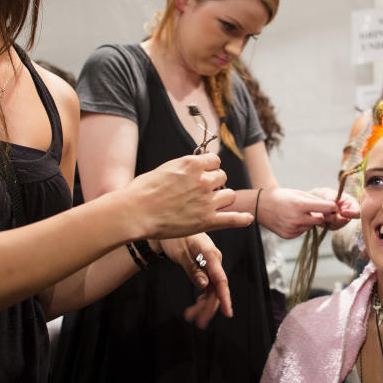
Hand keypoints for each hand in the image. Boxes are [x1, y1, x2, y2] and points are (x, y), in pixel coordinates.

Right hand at [126, 154, 252, 238]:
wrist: (135, 212)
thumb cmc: (143, 191)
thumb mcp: (165, 168)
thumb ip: (184, 167)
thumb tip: (194, 165)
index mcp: (193, 164)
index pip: (215, 161)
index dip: (210, 168)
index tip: (204, 174)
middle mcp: (204, 180)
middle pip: (222, 177)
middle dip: (214, 183)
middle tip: (201, 192)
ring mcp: (207, 201)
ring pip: (229, 195)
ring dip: (222, 198)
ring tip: (211, 204)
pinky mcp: (206, 221)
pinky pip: (232, 219)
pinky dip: (241, 219)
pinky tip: (247, 219)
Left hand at [158, 234, 232, 328]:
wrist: (169, 226)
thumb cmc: (175, 237)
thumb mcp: (181, 254)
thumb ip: (193, 270)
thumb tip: (204, 285)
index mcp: (210, 255)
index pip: (221, 280)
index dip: (225, 298)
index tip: (228, 313)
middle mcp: (214, 261)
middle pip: (216, 289)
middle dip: (208, 307)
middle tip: (197, 322)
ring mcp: (211, 265)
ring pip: (211, 290)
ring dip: (202, 305)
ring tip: (190, 317)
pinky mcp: (206, 268)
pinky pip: (207, 286)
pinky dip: (200, 298)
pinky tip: (194, 307)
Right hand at [257, 187, 340, 238]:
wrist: (261, 206)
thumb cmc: (281, 197)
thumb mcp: (298, 193)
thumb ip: (315, 200)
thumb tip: (332, 206)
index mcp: (300, 204)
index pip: (326, 208)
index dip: (332, 207)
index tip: (334, 207)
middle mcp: (296, 218)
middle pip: (320, 219)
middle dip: (322, 215)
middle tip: (317, 210)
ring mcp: (292, 228)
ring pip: (311, 226)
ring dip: (310, 221)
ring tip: (299, 213)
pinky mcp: (289, 235)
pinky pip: (302, 231)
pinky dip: (301, 226)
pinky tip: (292, 220)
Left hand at [309, 187, 359, 229]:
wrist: (315, 200)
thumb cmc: (324, 194)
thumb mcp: (327, 192)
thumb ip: (330, 197)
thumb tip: (332, 202)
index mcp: (352, 204)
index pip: (358, 212)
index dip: (352, 213)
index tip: (342, 211)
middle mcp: (348, 215)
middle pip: (345, 221)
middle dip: (335, 217)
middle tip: (325, 213)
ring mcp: (341, 222)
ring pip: (337, 225)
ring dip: (328, 220)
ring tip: (320, 212)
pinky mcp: (333, 226)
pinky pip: (330, 227)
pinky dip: (323, 223)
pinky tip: (318, 217)